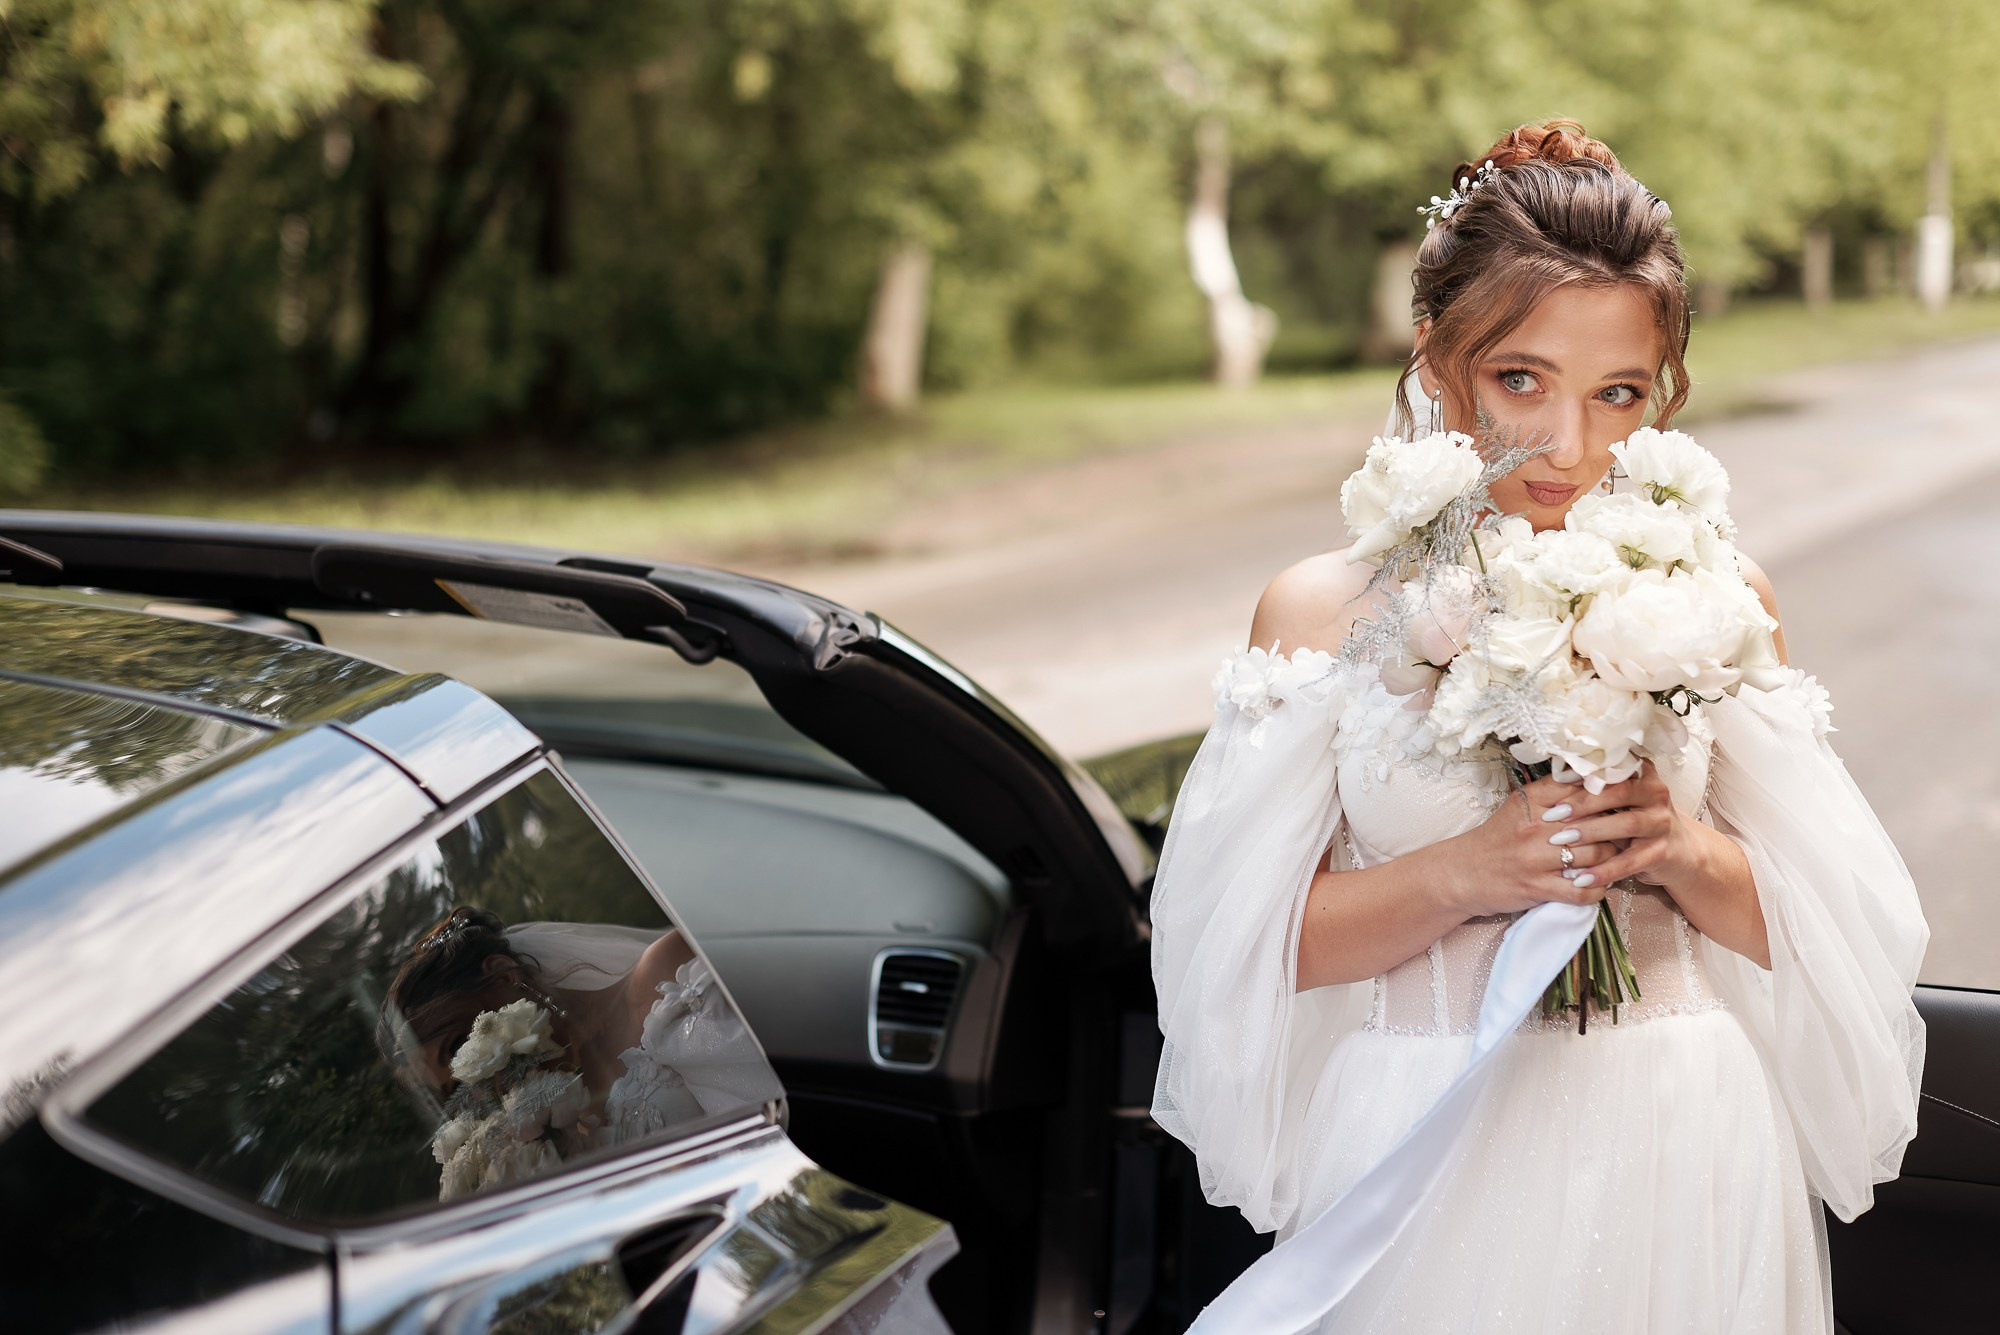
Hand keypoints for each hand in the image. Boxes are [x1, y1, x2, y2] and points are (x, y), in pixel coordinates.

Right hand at [1437, 772, 1623, 917]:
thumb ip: (1553, 791)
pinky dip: (1597, 889)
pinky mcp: (1538, 888)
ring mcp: (1537, 859)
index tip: (1626, 796)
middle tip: (1629, 831)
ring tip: (1615, 858)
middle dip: (1617, 829)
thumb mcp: (1519, 806)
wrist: (1462, 873)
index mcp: (1532, 801)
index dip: (1609, 792)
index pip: (1582, 789)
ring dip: (1611, 860)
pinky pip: (1583, 891)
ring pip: (1596, 856)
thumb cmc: (1496, 838)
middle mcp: (1536, 827)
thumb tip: (1593, 777)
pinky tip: (1598, 883)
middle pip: (1596, 823)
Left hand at [1542, 760, 1706, 892]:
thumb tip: (1554, 777)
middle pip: (1619, 792)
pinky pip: (1630, 861)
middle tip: (1552, 815)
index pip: (1611, 769)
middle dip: (1582, 804)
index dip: (1582, 775)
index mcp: (1642, 773)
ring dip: (1591, 832)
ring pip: (1626, 824)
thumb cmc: (1634, 819)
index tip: (1555, 783)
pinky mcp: (1662, 851)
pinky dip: (1604, 870)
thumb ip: (1595, 787)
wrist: (1678, 850)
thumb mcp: (1618, 799)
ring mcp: (1662, 822)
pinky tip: (1581, 878)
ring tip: (1561, 842)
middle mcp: (1656, 792)